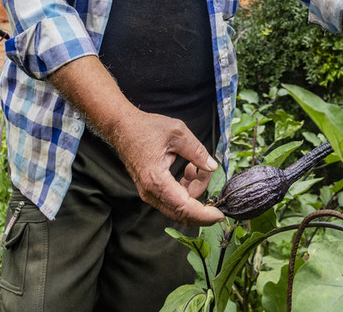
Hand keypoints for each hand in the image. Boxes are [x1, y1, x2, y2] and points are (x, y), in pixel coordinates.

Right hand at [108, 110, 224, 225]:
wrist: (122, 127)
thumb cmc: (146, 128)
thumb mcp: (178, 133)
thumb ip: (197, 151)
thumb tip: (212, 167)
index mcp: (156, 179)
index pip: (184, 207)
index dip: (204, 215)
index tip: (220, 215)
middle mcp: (150, 192)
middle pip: (181, 213)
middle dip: (202, 204)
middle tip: (208, 177)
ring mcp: (148, 193)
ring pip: (178, 206)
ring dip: (193, 191)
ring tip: (195, 166)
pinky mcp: (150, 190)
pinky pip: (172, 199)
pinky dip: (185, 190)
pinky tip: (188, 171)